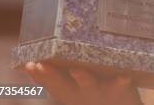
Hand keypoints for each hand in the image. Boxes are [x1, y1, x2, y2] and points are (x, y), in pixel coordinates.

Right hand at [25, 62, 142, 104]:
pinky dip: (120, 82)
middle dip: (51, 75)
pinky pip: (120, 86)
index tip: (29, 64)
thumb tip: (39, 57)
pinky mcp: (119, 90)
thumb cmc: (96, 95)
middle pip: (63, 84)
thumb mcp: (75, 89)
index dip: (38, 75)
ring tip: (76, 70)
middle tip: (40, 65)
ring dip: (82, 78)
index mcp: (69, 90)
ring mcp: (99, 92)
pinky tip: (124, 77)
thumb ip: (60, 75)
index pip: (49, 81)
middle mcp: (80, 92)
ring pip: (88, 84)